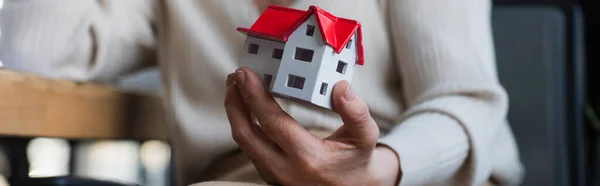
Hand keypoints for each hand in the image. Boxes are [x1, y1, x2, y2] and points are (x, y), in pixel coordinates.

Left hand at [224, 67, 399, 185]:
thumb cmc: (356, 161)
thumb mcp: (365, 137)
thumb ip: (356, 112)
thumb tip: (340, 88)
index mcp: (308, 157)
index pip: (272, 122)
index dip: (255, 96)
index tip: (245, 73)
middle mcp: (285, 169)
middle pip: (246, 134)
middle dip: (235, 102)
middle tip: (235, 77)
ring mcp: (274, 175)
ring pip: (244, 142)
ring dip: (236, 112)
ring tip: (236, 86)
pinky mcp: (270, 175)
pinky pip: (250, 148)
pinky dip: (244, 124)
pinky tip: (247, 107)